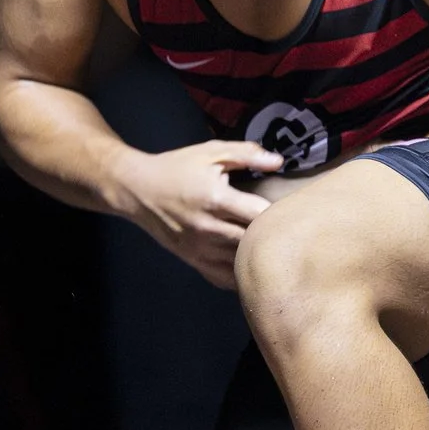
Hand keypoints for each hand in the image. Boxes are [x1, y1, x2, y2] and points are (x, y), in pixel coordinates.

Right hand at [115, 138, 282, 287]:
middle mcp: (208, 228)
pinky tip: (252, 265)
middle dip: (273, 237)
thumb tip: (279, 161)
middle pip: (253, 242)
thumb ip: (246, 154)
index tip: (290, 208)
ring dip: (258, 256)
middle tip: (288, 231)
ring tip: (274, 247)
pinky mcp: (193, 261)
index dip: (280, 213)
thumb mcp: (210, 152)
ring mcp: (200, 249)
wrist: (137, 190)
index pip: (259, 214)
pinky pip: (224, 277)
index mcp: (215, 199)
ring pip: (241, 263)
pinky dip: (240, 275)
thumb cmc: (176, 168)